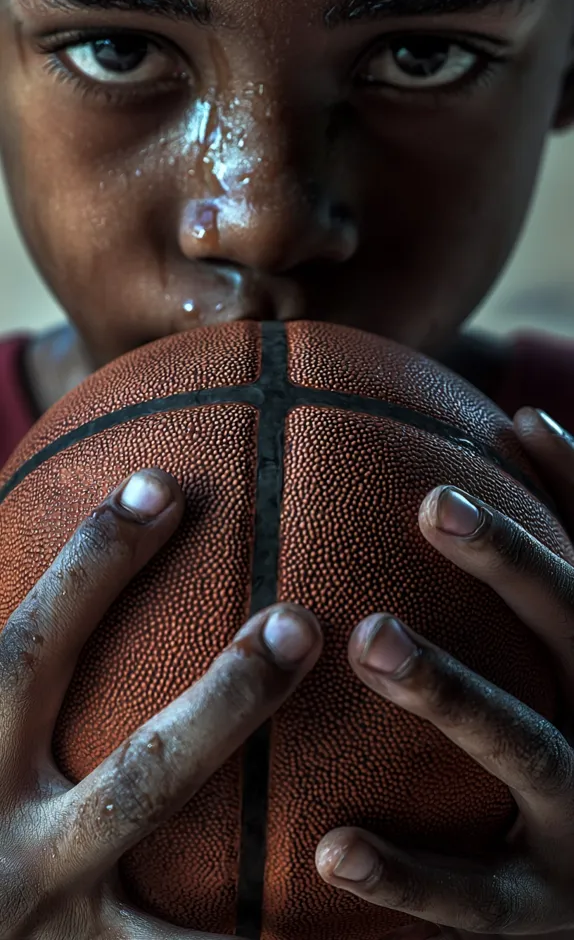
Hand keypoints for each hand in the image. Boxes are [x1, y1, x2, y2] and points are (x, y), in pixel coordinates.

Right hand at [0, 468, 322, 938]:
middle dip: (228, 701)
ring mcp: (54, 926)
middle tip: (303, 624)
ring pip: (183, 911)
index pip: (34, 646)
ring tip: (363, 820)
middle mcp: (9, 845)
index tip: (162, 485)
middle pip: (143, 773)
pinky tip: (367, 932)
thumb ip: (6, 648)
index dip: (92, 564)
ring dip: (279, 864)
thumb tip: (10, 517)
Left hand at [316, 408, 573, 936]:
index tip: (485, 444)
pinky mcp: (546, 912)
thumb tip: (528, 415)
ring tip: (371, 636)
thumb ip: (561, 541)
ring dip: (454, 689)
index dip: (553, 504)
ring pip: (527, 749)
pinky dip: (405, 874)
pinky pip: (472, 896)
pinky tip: (328, 845)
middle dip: (514, 564)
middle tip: (431, 505)